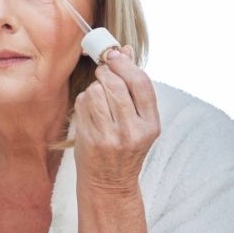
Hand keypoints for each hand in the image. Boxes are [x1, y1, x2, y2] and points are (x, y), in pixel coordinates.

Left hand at [74, 45, 159, 194]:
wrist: (110, 182)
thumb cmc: (126, 147)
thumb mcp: (139, 121)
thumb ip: (134, 87)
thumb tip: (125, 50)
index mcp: (151, 125)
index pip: (141, 83)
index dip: (126, 64)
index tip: (115, 55)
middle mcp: (132, 131)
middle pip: (115, 83)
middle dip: (106, 72)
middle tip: (103, 72)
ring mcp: (110, 136)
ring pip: (96, 91)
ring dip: (94, 87)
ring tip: (99, 98)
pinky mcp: (89, 138)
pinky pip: (83, 103)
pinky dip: (84, 100)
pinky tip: (90, 111)